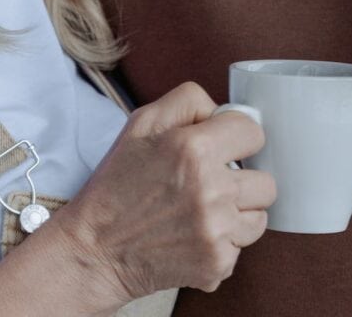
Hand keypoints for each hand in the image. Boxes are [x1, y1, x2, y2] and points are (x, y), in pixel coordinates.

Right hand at [54, 81, 275, 308]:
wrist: (98, 246)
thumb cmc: (118, 181)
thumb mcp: (140, 124)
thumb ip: (186, 102)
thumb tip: (222, 110)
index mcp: (193, 148)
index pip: (253, 132)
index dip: (236, 136)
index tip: (221, 146)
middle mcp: (212, 189)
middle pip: (266, 181)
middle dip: (241, 179)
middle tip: (208, 182)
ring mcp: (218, 231)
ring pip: (259, 216)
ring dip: (237, 212)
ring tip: (200, 209)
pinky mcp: (219, 263)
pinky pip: (242, 246)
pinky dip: (222, 241)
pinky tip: (192, 234)